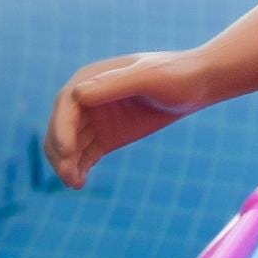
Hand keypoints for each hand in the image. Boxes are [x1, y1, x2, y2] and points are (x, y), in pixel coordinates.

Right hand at [44, 52, 202, 190]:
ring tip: (75, 183)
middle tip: (69, 176)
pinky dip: (78, 168)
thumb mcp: (149, 77)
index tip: (67, 151)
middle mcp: (86, 99)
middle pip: (61, 128)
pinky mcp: (104, 137)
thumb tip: (77, 94)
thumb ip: (116, 83)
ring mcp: (94, 120)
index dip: (62, 128)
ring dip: (66, 164)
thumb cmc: (175, 75)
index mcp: (90, 78)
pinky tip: (80, 182)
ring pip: (69, 145)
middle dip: (60, 151)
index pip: (66, 105)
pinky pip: (84, 155)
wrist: (196, 85)